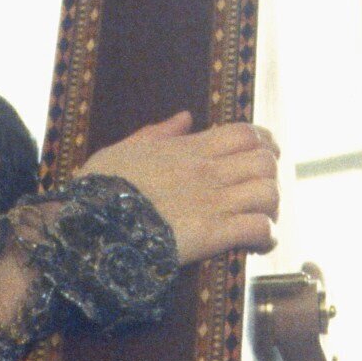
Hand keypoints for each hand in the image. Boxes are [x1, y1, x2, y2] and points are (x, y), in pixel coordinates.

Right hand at [80, 112, 279, 266]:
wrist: (90, 224)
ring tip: (261, 219)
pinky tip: (259, 242)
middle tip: (262, 194)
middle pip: (266, 161)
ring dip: (271, 207)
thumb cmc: (100, 188)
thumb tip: (185, 117)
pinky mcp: (211, 234)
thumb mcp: (124, 149)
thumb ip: (158, 133)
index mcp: (190, 149)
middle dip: (271, 177)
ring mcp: (212, 202)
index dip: (265, 144)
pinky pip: (259, 227)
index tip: (265, 157)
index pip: (247, 134)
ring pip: (269, 192)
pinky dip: (267, 235)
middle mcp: (207, 171)